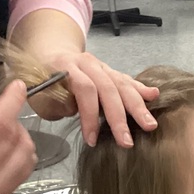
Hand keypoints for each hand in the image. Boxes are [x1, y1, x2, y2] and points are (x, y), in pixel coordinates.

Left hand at [27, 51, 158, 146]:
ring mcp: (102, 66)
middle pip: (108, 88)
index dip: (89, 115)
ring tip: (150, 125)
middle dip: (119, 117)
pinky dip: (141, 89)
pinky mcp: (111, 72)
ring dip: (138, 106)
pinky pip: (127, 80)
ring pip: (122, 84)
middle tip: (127, 141)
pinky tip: (154, 95)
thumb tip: (74, 109)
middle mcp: (88, 63)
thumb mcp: (39, 94)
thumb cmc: (43, 80)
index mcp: (67, 65)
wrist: (49, 52)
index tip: (91, 140)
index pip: (85, 89)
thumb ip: (55, 102)